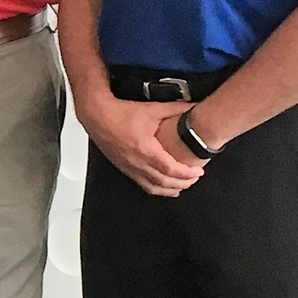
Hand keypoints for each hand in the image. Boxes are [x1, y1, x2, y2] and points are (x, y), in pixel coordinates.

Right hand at [76, 96, 203, 197]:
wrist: (98, 116)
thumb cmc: (121, 114)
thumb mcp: (152, 109)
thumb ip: (175, 109)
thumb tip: (193, 107)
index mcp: (146, 150)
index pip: (171, 169)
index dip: (187, 173)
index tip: (199, 171)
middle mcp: (138, 163)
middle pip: (165, 182)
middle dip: (183, 183)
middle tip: (194, 179)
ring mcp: (130, 168)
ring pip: (153, 187)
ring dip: (170, 190)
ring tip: (182, 186)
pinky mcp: (125, 168)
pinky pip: (143, 184)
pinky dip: (156, 189)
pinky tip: (162, 188)